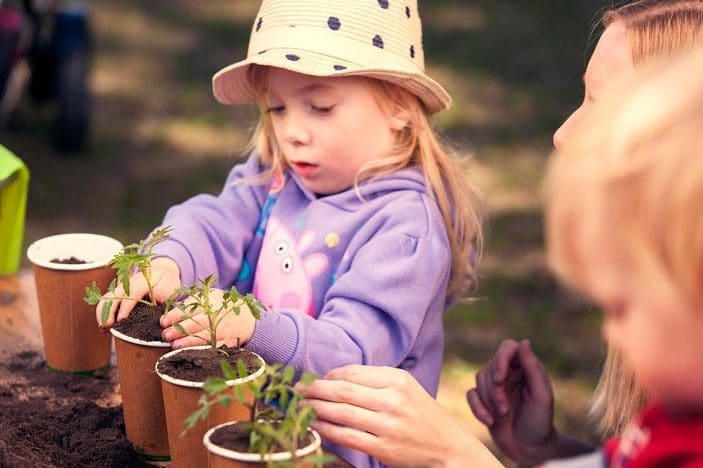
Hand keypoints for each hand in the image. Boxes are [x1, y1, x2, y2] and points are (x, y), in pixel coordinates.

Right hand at [96, 257, 180, 328]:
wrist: (162, 271)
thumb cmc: (166, 282)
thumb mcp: (170, 286)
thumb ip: (162, 294)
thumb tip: (156, 301)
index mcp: (142, 282)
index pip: (131, 294)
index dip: (125, 307)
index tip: (121, 319)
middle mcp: (128, 284)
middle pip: (113, 295)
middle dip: (108, 311)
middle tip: (107, 326)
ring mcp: (121, 288)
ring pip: (106, 298)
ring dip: (102, 313)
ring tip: (103, 328)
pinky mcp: (118, 293)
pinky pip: (106, 301)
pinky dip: (103, 312)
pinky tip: (104, 325)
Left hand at [160, 290, 256, 348]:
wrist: (247, 319)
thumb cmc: (223, 307)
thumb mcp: (211, 297)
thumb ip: (193, 301)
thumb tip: (171, 310)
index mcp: (211, 301)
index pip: (188, 309)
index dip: (173, 316)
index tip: (163, 322)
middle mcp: (217, 316)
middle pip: (193, 324)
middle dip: (176, 331)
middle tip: (165, 335)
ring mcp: (223, 330)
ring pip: (201, 338)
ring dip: (185, 342)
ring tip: (173, 345)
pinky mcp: (227, 343)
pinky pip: (210, 347)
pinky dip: (198, 350)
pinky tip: (187, 351)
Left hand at [303, 365, 502, 466]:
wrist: (449, 448)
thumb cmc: (423, 416)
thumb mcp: (405, 389)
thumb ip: (375, 381)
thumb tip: (335, 378)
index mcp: (397, 379)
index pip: (351, 372)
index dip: (327, 376)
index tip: (313, 380)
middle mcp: (393, 399)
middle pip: (342, 390)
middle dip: (313, 389)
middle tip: (295, 391)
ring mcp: (388, 424)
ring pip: (341, 412)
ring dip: (314, 409)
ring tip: (299, 407)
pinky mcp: (384, 448)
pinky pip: (347, 436)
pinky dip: (326, 430)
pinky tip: (314, 426)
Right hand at [466, 339, 558, 465]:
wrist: (528, 449)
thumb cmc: (539, 422)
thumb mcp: (541, 396)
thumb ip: (533, 368)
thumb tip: (524, 342)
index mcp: (526, 368)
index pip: (508, 347)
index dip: (501, 359)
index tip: (500, 378)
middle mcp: (509, 373)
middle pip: (491, 366)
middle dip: (495, 390)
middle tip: (505, 409)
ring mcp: (494, 385)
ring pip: (479, 378)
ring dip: (488, 400)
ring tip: (502, 416)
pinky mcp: (483, 399)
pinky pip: (470, 394)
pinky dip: (477, 408)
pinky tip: (489, 421)